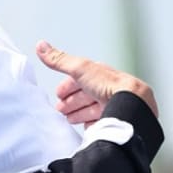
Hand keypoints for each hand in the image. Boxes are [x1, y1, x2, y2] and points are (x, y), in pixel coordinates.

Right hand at [36, 40, 158, 126]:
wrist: (131, 104)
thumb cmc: (108, 85)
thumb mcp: (79, 69)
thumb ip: (59, 60)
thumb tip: (41, 45)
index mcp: (99, 75)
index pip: (80, 79)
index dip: (67, 86)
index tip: (58, 94)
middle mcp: (107, 89)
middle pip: (86, 95)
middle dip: (72, 102)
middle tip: (60, 109)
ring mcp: (112, 104)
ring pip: (92, 109)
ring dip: (79, 113)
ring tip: (69, 119)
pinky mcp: (116, 120)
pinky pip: (101, 122)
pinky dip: (91, 124)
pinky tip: (85, 127)